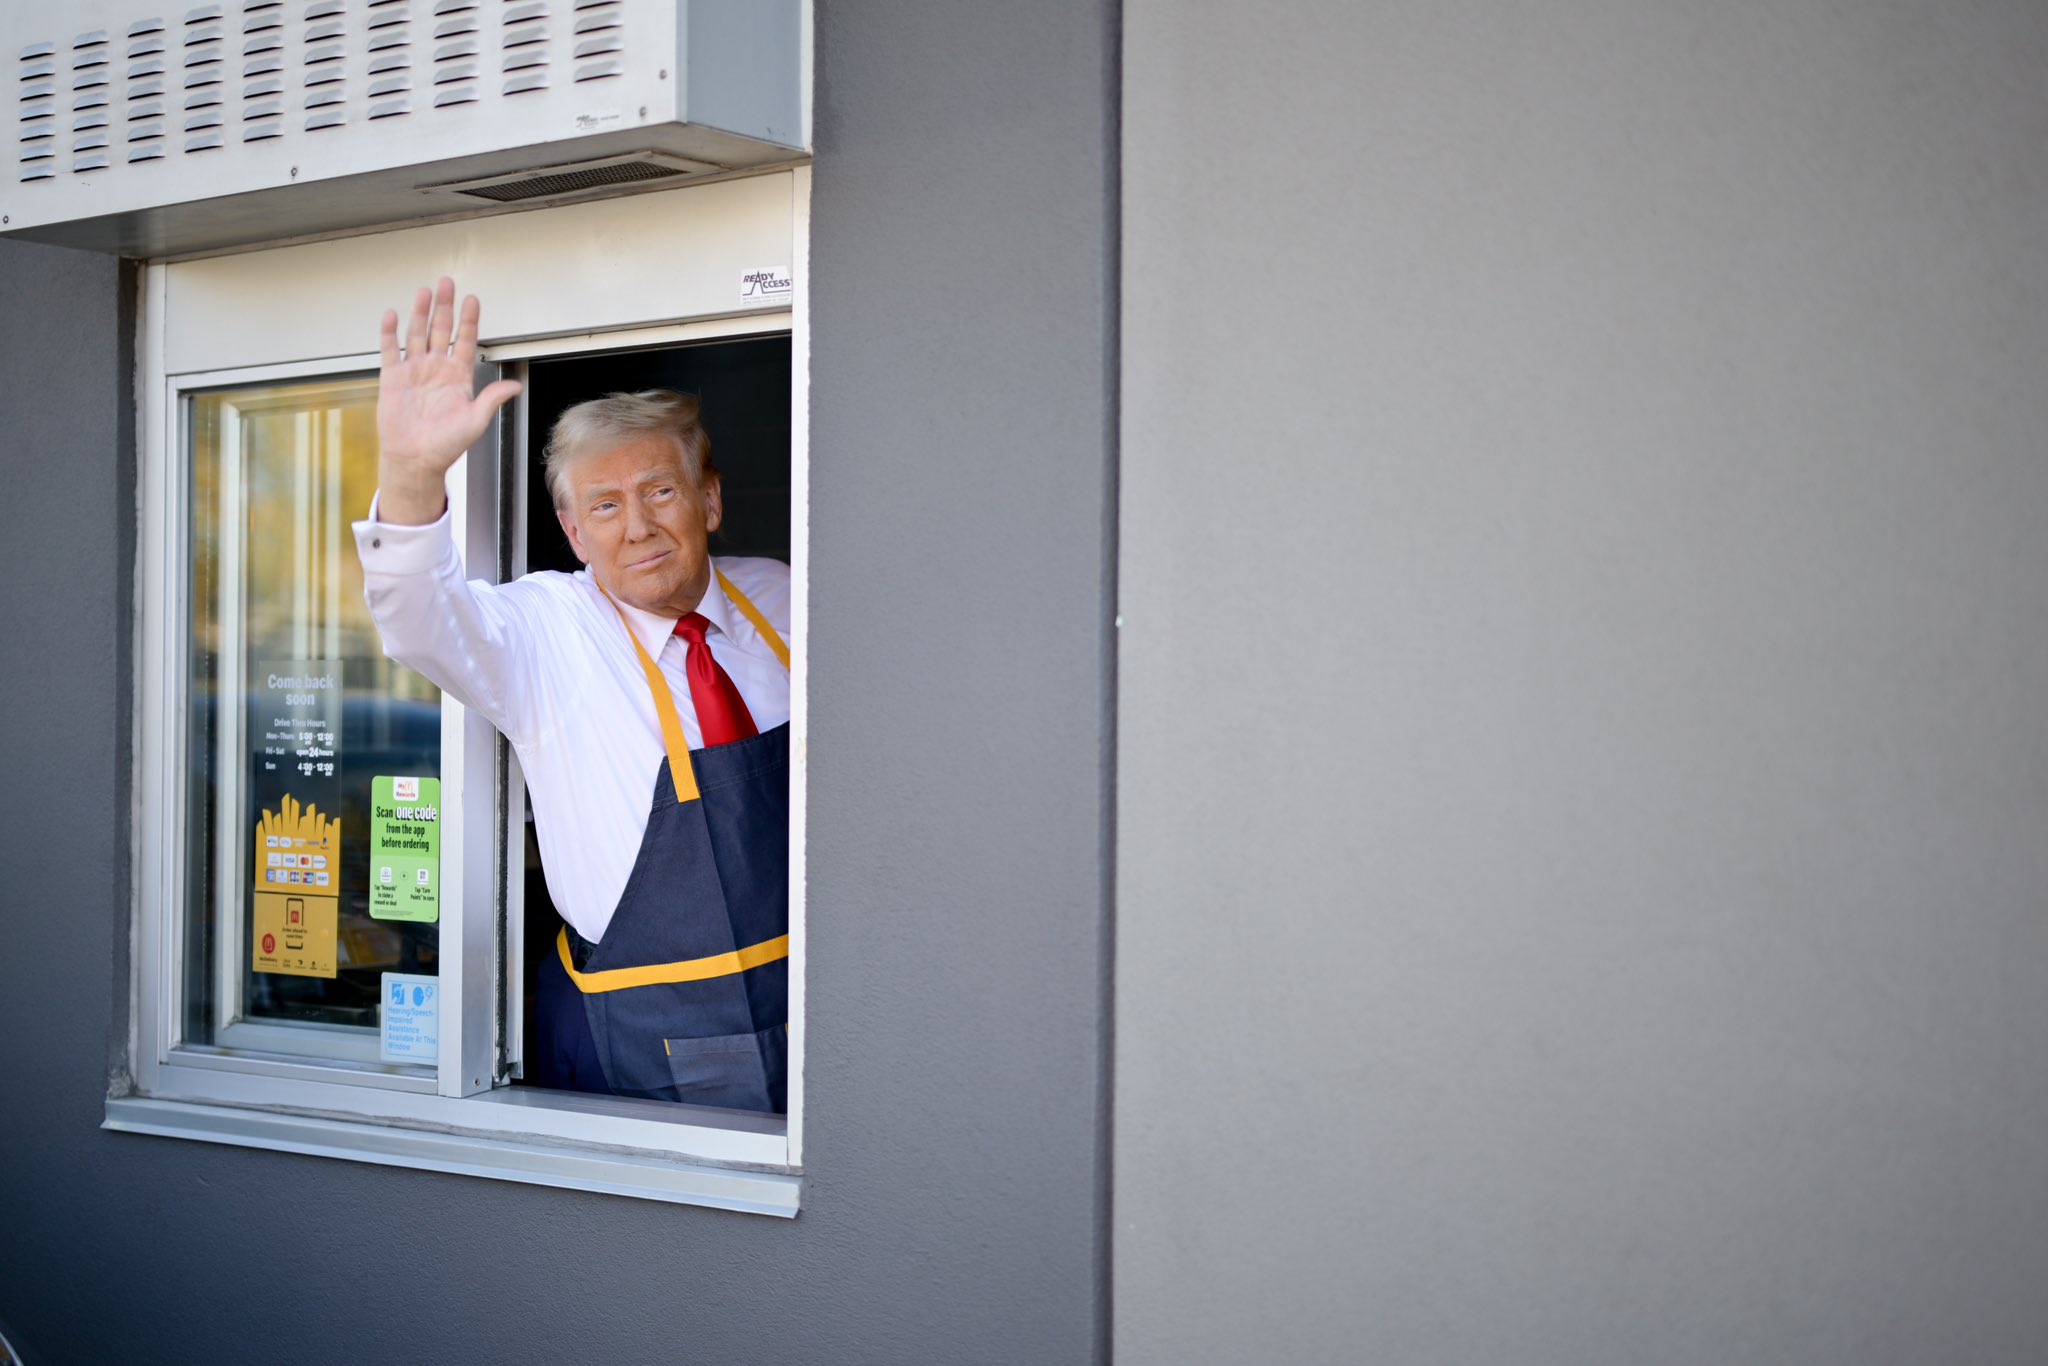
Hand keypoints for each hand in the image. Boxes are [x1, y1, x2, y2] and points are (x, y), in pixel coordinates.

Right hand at [374, 276, 522, 524]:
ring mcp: (414, 370)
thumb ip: (491, 399)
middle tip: (447, 283)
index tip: (473, 300)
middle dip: (445, 307)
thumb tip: (515, 386)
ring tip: (425, 292)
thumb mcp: (475, 421)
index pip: (465, 341)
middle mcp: (436, 369)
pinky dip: (390, 332)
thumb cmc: (447, 445)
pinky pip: (390, 350)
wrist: (416, 459)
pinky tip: (393, 314)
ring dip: (421, 313)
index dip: (469, 320)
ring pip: (418, 334)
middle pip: (441, 330)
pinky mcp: (393, 378)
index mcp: (458, 377)